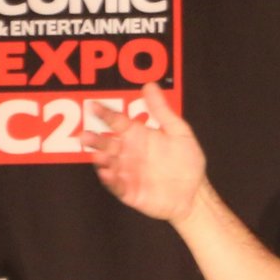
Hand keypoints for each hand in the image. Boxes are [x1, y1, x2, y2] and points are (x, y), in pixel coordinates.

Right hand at [86, 83, 205, 223]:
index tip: (93, 106)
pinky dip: (111, 180)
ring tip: (98, 155)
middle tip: (85, 136)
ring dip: (101, 159)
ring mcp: (127, 172)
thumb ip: (161, 110)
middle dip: (95, 140)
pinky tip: (107, 173)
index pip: (116, 122)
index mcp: (137, 136)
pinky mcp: (128, 191)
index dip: (105, 114)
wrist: (195, 193)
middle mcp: (128, 153)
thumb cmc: (187, 162)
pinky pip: (116, 185)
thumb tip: (150, 86)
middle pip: (107, 143)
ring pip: (108, 164)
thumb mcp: (178, 132)